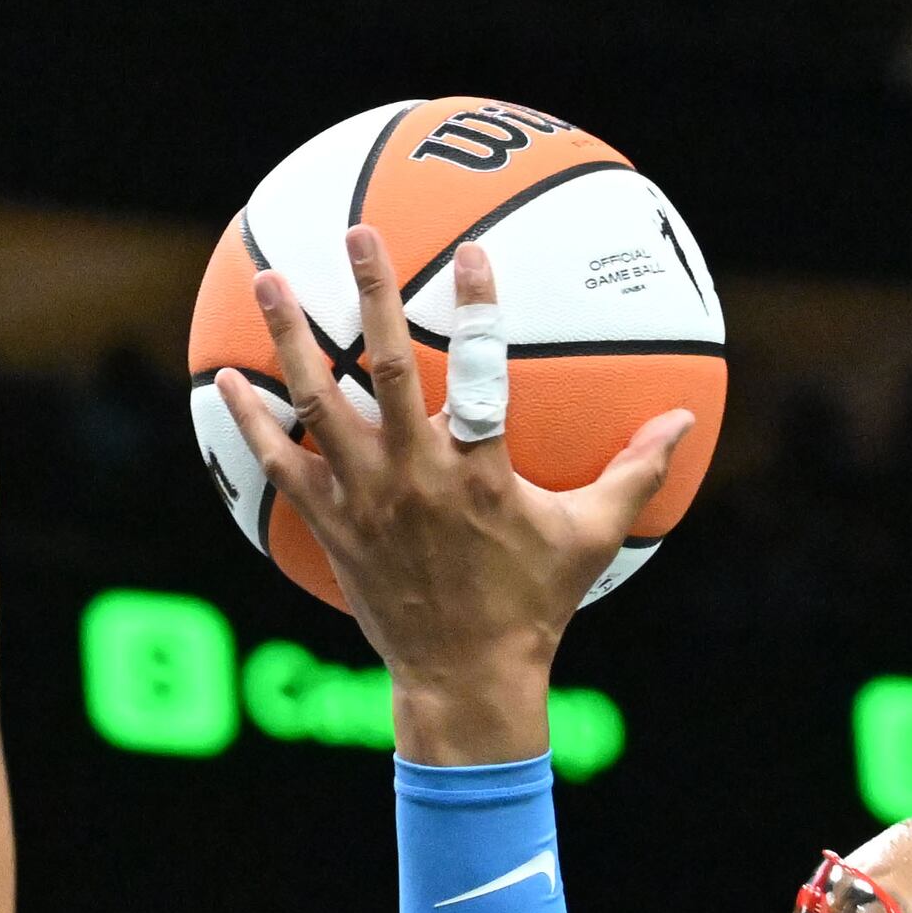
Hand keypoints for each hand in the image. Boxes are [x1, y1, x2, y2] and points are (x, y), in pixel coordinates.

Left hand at [214, 230, 691, 762]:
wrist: (464, 679)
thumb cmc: (531, 606)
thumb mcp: (590, 538)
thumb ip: (634, 472)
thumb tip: (683, 419)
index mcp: (480, 472)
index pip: (482, 370)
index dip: (479, 307)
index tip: (472, 251)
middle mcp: (417, 476)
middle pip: (387, 366)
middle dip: (372, 292)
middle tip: (357, 233)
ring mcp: (367, 499)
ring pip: (321, 403)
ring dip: (292, 338)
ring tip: (270, 279)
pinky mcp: (331, 524)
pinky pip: (281, 464)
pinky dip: (253, 421)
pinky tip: (228, 381)